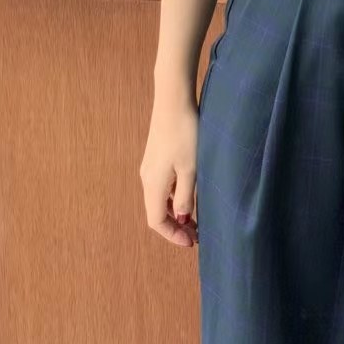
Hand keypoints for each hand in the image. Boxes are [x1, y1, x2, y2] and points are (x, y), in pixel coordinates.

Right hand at [139, 92, 198, 246]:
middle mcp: (147, 177)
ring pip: (159, 198)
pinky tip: (188, 192)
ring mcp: (150, 165)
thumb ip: (185, 196)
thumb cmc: (185, 135)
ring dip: (175, 210)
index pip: (156, 221)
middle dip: (176, 225)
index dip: (173, 235)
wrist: (173, 101)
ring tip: (195, 216)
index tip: (192, 241)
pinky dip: (173, 196)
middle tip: (197, 233)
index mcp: (153, 185)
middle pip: (156, 211)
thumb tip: (181, 217)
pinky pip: (161, 184)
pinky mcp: (155, 155)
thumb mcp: (191, 169)